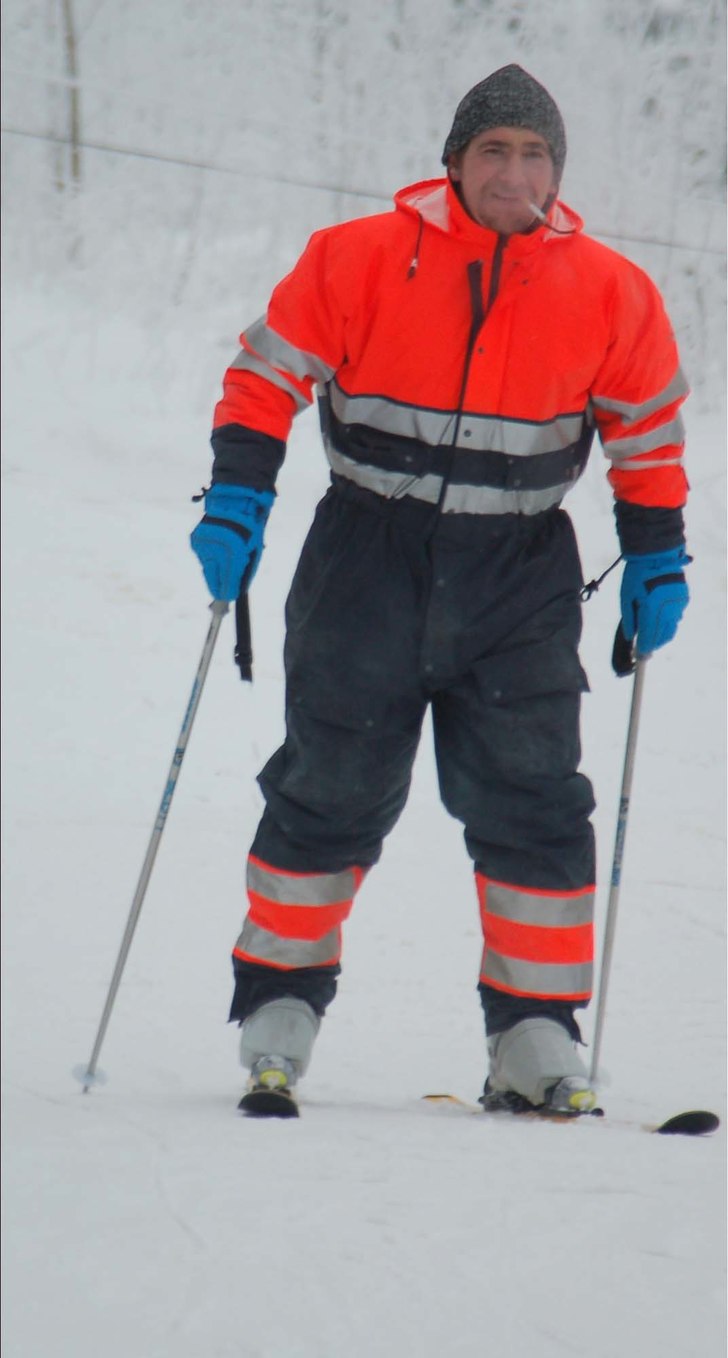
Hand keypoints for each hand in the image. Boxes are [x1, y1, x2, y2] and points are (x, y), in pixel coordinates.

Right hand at [190, 484, 273, 599]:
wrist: (234, 502)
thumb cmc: (250, 528)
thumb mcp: (254, 552)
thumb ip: (244, 574)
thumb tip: (234, 593)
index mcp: (233, 553)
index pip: (227, 583)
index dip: (227, 594)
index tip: (227, 601)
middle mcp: (215, 549)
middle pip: (212, 579)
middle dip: (217, 588)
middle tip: (221, 595)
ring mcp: (203, 544)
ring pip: (206, 568)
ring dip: (213, 571)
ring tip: (223, 564)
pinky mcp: (195, 539)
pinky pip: (202, 556)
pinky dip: (208, 557)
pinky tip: (217, 549)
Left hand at [620, 546, 690, 655]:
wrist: (657, 553)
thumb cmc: (636, 574)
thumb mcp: (626, 596)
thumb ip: (629, 619)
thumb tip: (631, 638)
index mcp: (652, 609)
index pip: (649, 637)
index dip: (644, 650)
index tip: (639, 659)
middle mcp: (669, 609)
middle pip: (663, 637)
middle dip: (653, 645)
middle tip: (643, 650)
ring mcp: (679, 604)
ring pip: (672, 628)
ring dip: (662, 634)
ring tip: (650, 635)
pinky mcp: (684, 598)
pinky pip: (676, 616)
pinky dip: (668, 621)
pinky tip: (658, 617)